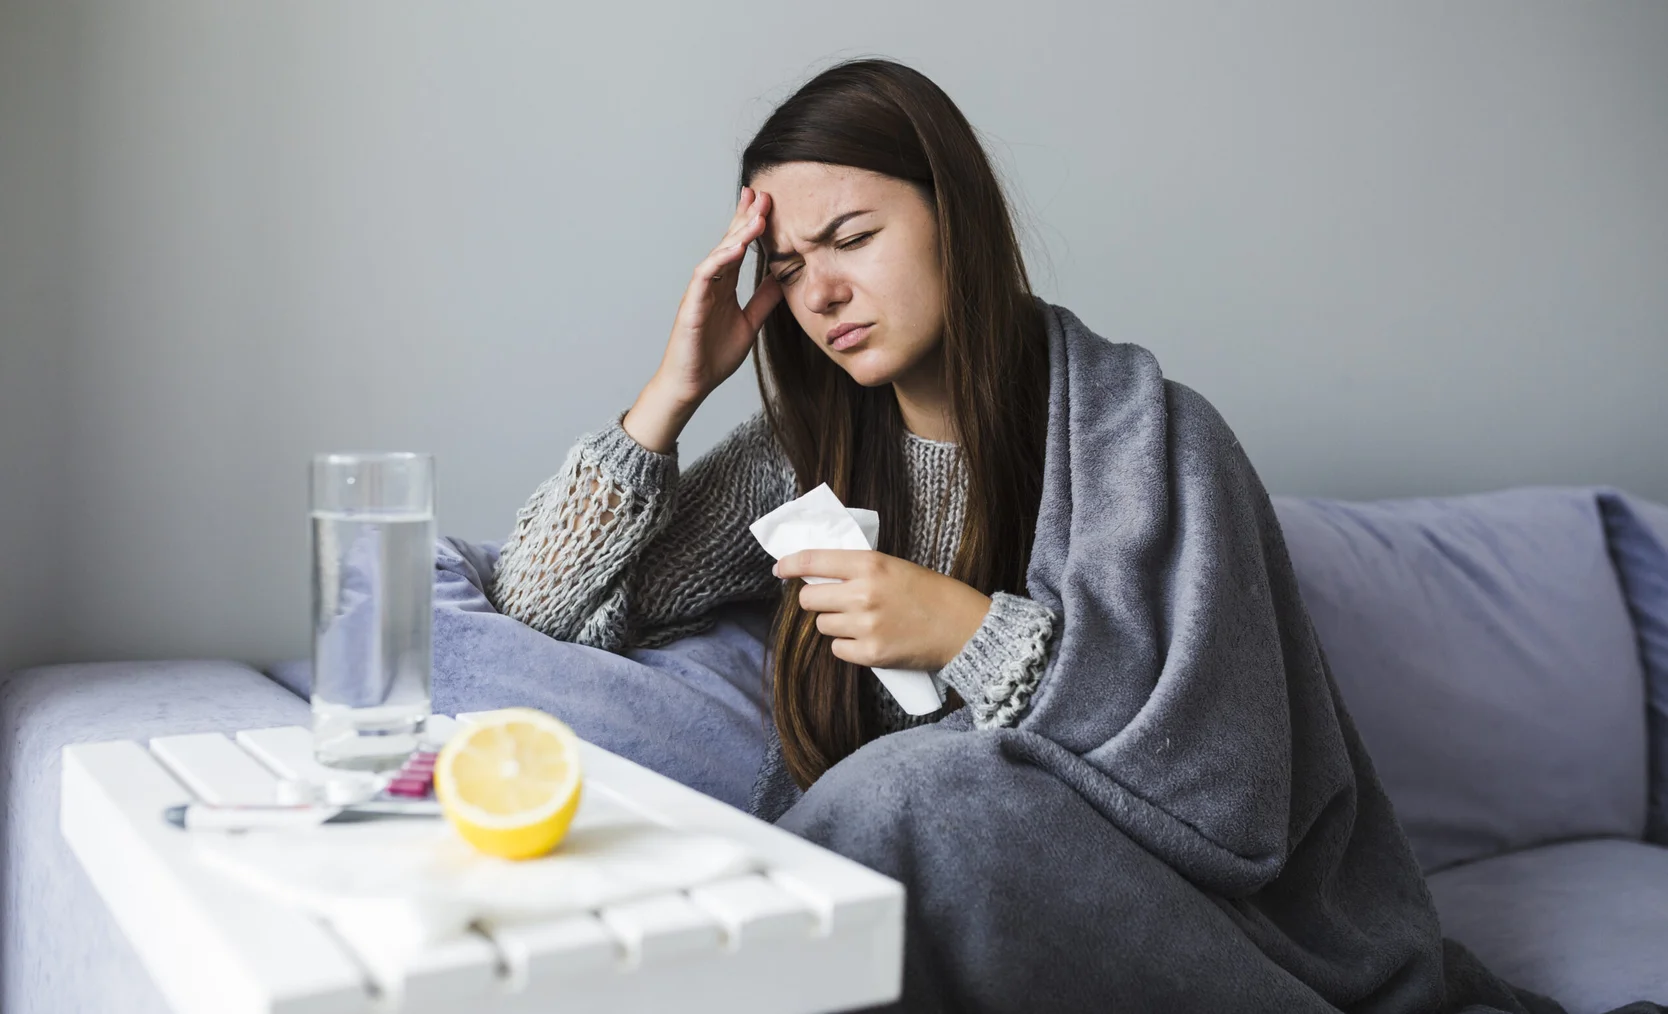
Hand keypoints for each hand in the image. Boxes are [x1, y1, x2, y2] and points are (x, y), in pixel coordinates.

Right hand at [625, 187, 783, 452]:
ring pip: (718, 254)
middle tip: (761, 194)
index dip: (751, 225)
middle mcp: (711, 283)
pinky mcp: (692, 305)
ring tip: (756, 216)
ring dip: (736, 234)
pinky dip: (719, 260)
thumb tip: (783, 280)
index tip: (767, 204)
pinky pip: (704, 276)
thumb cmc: (713, 356)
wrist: (692, 384)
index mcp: (724, 286)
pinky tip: (735, 248)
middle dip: (744, 218)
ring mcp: (699, 292)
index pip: (739, 248)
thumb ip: (763, 301)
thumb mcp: (749, 324)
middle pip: (728, 243)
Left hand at [775, 550, 992, 671]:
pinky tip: (869, 639)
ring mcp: (865, 626)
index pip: (814, 560)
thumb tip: (818, 575)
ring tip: (864, 621)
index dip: (790, 564)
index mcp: (870, 565)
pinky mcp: (870, 654)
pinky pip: (837, 649)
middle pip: (810, 599)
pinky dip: (848, 646)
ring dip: (836, 623)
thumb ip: (859, 569)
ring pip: (823, 625)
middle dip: (817, 599)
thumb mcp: (895, 567)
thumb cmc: (932, 594)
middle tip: (835, 601)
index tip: (780, 568)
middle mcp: (863, 594)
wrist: (964, 629)